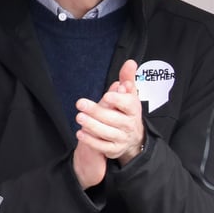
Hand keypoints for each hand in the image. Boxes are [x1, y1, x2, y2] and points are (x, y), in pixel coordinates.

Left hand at [72, 60, 145, 188]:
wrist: (133, 138)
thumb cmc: (127, 112)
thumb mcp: (129, 95)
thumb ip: (128, 79)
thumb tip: (130, 63)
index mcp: (134, 110)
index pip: (129, 105)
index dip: (118, 101)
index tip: (106, 96)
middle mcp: (129, 125)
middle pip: (114, 119)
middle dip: (97, 112)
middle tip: (81, 104)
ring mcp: (122, 138)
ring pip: (107, 133)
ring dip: (92, 126)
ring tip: (79, 118)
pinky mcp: (114, 150)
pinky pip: (102, 147)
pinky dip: (91, 140)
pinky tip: (81, 133)